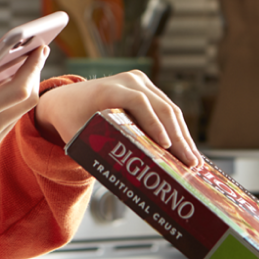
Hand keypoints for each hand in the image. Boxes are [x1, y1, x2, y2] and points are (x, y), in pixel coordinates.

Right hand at [0, 47, 48, 221]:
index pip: (19, 89)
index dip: (31, 66)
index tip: (38, 46)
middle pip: (27, 101)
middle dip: (34, 73)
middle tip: (35, 52)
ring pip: (17, 112)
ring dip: (22, 89)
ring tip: (18, 67)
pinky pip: (5, 123)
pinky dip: (8, 104)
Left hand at [35, 70, 201, 166]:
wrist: (65, 99)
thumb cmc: (71, 120)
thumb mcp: (79, 136)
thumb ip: (99, 151)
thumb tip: (123, 178)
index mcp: (107, 90)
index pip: (138, 103)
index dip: (154, 124)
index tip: (166, 147)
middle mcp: (126, 80)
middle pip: (160, 106)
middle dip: (177, 137)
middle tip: (190, 163)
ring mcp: (138, 80)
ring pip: (168, 108)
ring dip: (182, 135)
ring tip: (193, 161)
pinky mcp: (145, 86)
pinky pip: (166, 107)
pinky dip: (177, 128)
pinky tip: (185, 148)